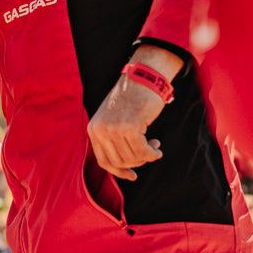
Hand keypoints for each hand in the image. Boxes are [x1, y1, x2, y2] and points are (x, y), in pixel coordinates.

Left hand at [87, 45, 183, 180]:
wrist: (142, 78)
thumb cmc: (131, 98)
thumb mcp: (114, 119)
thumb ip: (113, 139)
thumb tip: (124, 167)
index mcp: (94, 129)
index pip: (104, 161)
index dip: (119, 171)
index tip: (132, 175)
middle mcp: (100, 130)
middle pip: (120, 162)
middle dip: (137, 162)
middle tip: (149, 152)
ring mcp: (114, 129)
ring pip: (132, 158)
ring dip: (146, 156)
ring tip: (155, 145)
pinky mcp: (129, 127)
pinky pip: (143, 152)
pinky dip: (152, 154)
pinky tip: (157, 148)